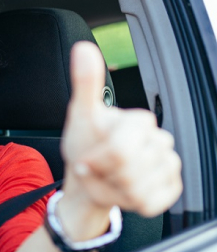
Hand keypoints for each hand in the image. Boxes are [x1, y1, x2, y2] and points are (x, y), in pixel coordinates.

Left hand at [60, 41, 182, 217]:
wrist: (89, 177)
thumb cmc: (84, 145)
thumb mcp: (80, 116)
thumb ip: (85, 83)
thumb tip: (82, 48)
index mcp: (140, 121)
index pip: (119, 152)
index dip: (96, 162)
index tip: (85, 159)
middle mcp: (160, 141)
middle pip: (130, 173)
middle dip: (103, 177)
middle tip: (95, 170)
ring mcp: (169, 165)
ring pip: (139, 191)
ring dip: (112, 191)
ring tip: (106, 179)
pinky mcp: (171, 188)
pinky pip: (151, 203)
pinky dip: (129, 204)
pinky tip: (121, 191)